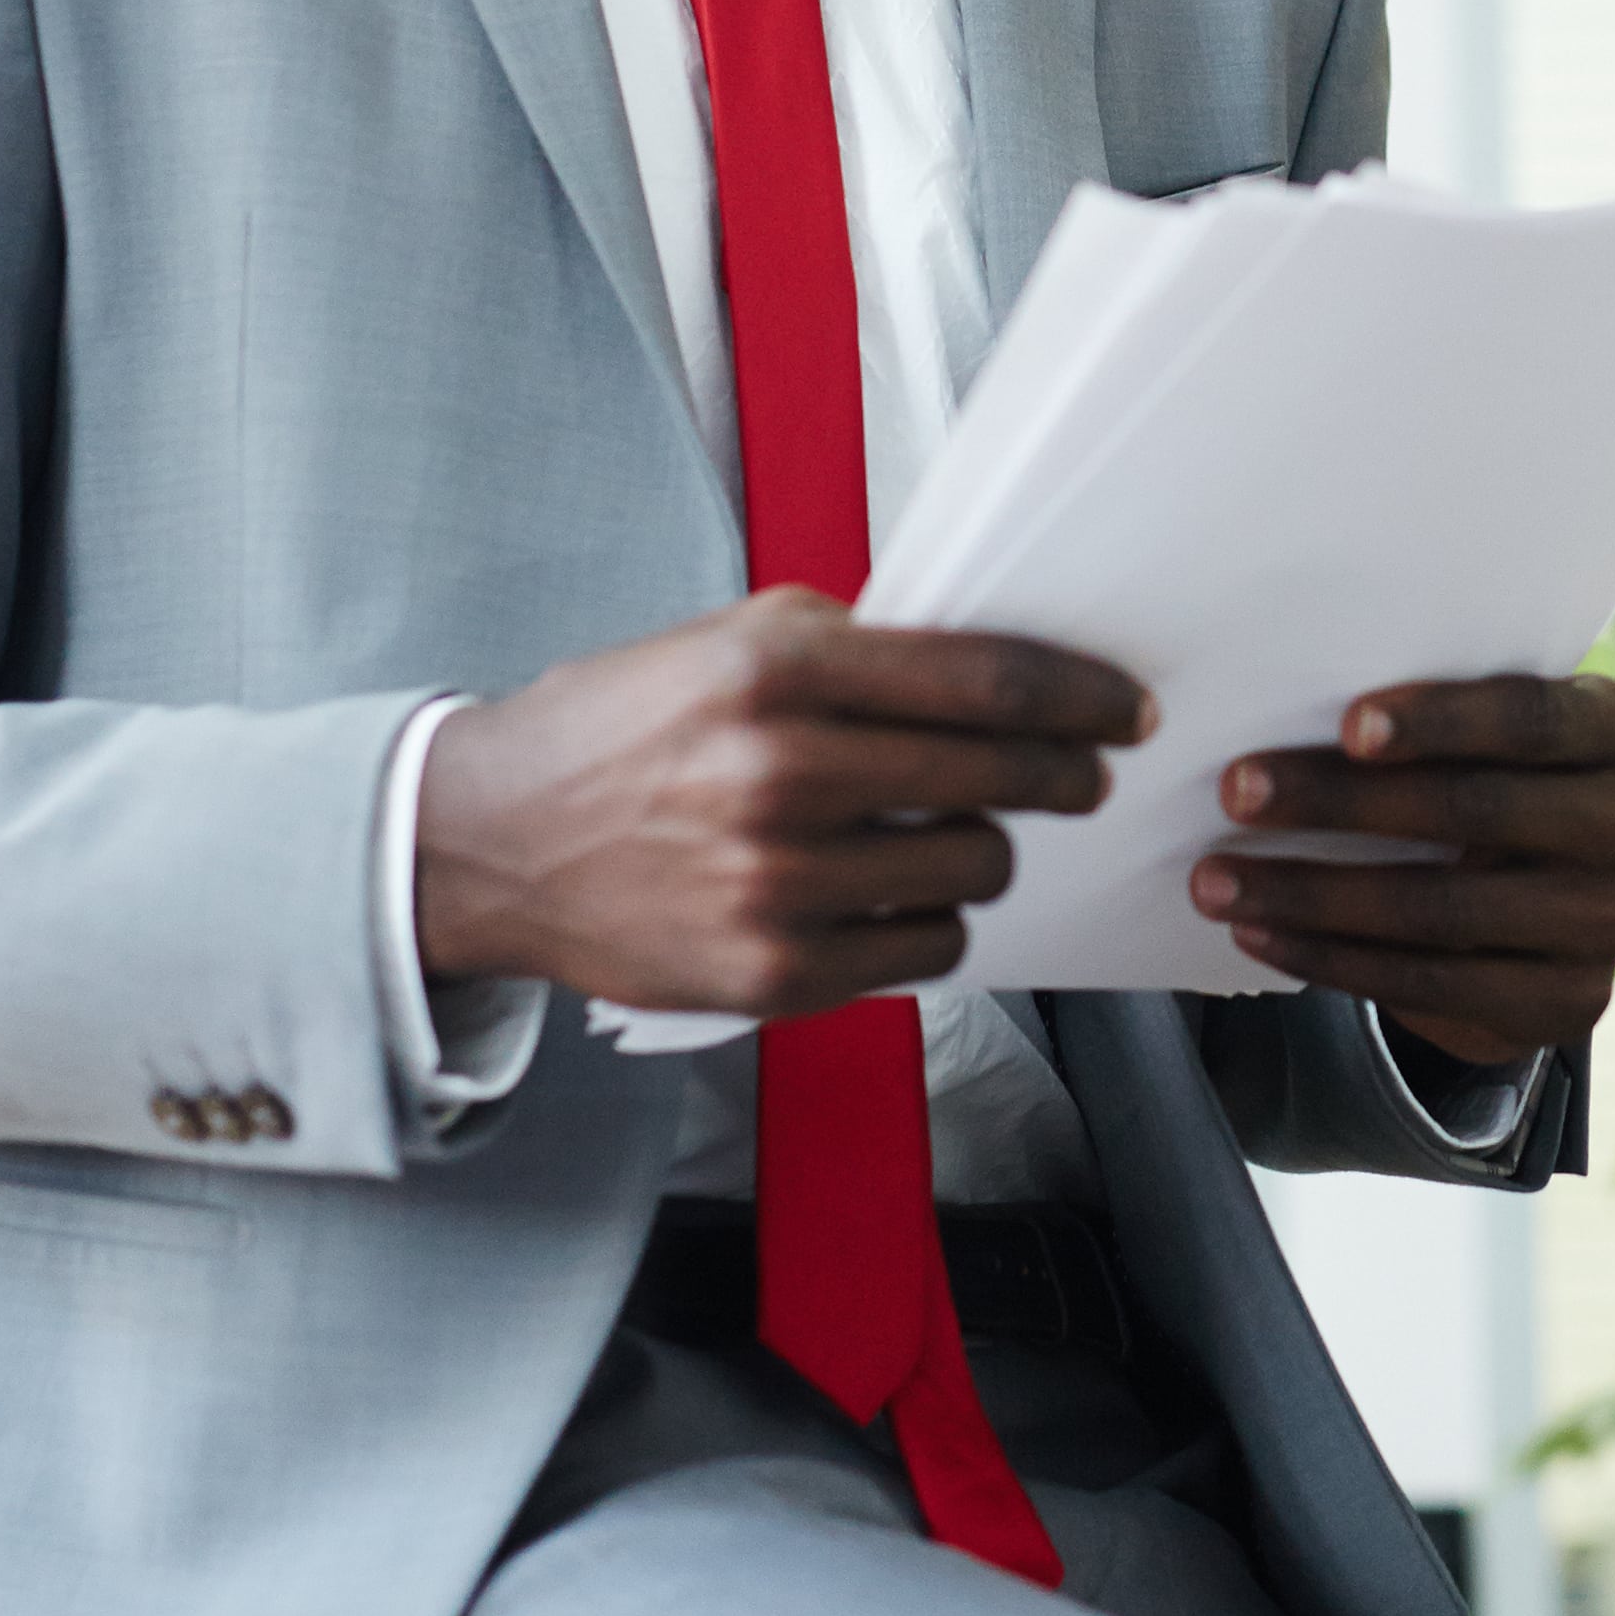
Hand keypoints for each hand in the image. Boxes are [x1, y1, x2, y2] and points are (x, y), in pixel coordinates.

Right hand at [414, 591, 1151, 1017]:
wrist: (491, 843)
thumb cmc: (615, 733)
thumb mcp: (724, 643)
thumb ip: (851, 648)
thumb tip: (987, 670)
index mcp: (775, 670)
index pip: (983, 681)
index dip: (1080, 695)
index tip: (1123, 708)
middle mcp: (779, 773)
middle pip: (999, 776)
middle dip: (1063, 775)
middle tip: (1080, 774)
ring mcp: (777, 883)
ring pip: (974, 868)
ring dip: (980, 848)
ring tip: (942, 832)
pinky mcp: (772, 972)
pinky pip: (927, 950)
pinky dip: (931, 920)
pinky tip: (895, 893)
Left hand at [1189, 675, 1614, 1066]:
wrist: (1528, 903)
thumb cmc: (1478, 776)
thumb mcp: (1478, 735)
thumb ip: (1421, 718)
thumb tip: (1271, 699)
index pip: (1535, 716)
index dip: (1442, 721)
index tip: (1346, 724)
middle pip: (1479, 812)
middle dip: (1343, 802)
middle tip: (1236, 792)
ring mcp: (1610, 922)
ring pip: (1445, 909)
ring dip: (1313, 894)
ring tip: (1216, 879)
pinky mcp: (1568, 1004)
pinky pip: (1433, 984)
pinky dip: (1332, 960)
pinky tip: (1259, 934)